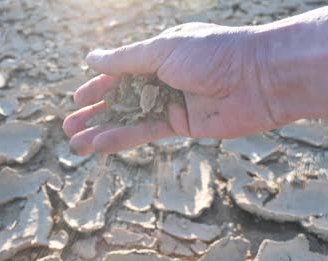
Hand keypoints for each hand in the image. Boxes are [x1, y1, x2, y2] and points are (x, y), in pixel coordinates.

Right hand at [63, 22, 285, 154]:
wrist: (259, 78)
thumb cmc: (212, 53)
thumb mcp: (162, 50)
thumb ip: (125, 59)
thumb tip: (92, 58)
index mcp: (158, 55)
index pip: (120, 72)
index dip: (98, 86)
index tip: (76, 99)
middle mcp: (162, 79)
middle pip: (121, 98)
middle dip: (95, 112)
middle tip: (69, 126)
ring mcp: (171, 103)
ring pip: (129, 118)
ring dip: (102, 130)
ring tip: (75, 142)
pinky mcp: (181, 125)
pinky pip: (146, 132)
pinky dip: (123, 138)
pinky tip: (100, 145)